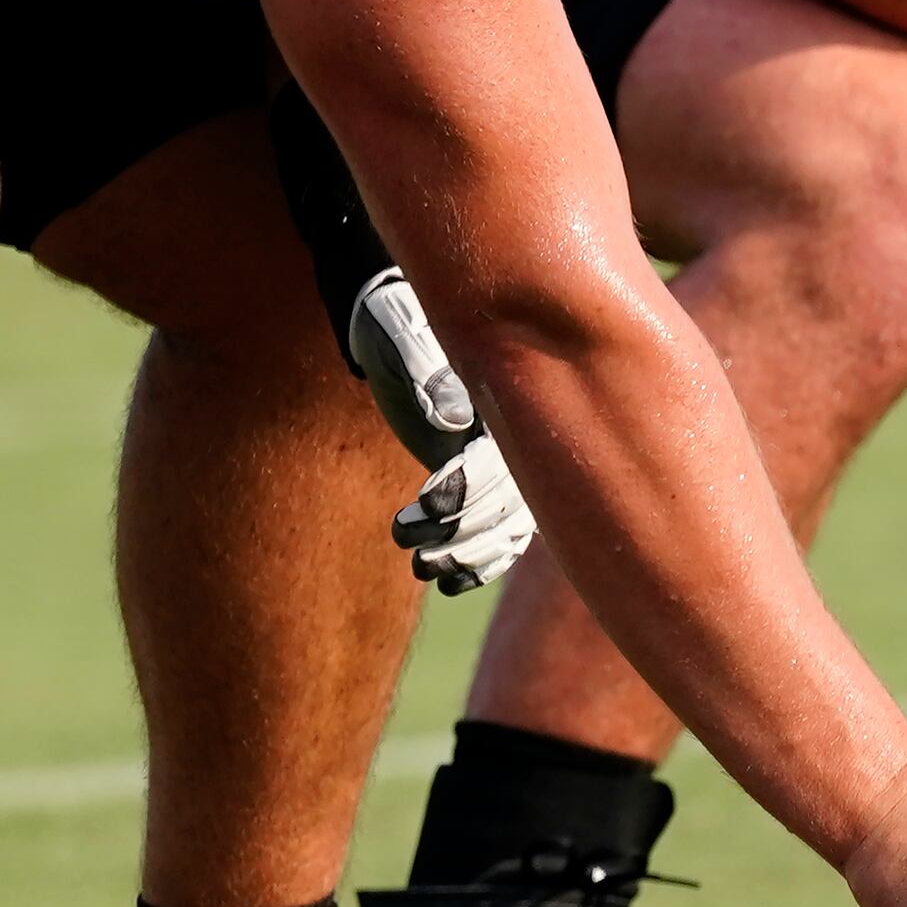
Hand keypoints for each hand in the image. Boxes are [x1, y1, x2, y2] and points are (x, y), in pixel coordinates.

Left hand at [352, 270, 536, 589]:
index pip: (503, 458)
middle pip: (509, 504)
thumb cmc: (395, 323)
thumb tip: (456, 420)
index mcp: (505, 398)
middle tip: (411, 541)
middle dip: (463, 531)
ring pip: (506, 527)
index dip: (469, 487)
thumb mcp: (403, 336)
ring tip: (420, 567)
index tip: (426, 501)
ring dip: (468, 556)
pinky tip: (446, 583)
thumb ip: (428, 373)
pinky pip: (498, 533)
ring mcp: (501, 462)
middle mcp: (514, 435)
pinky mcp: (480, 481)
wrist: (392, 324)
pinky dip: (478, 563)